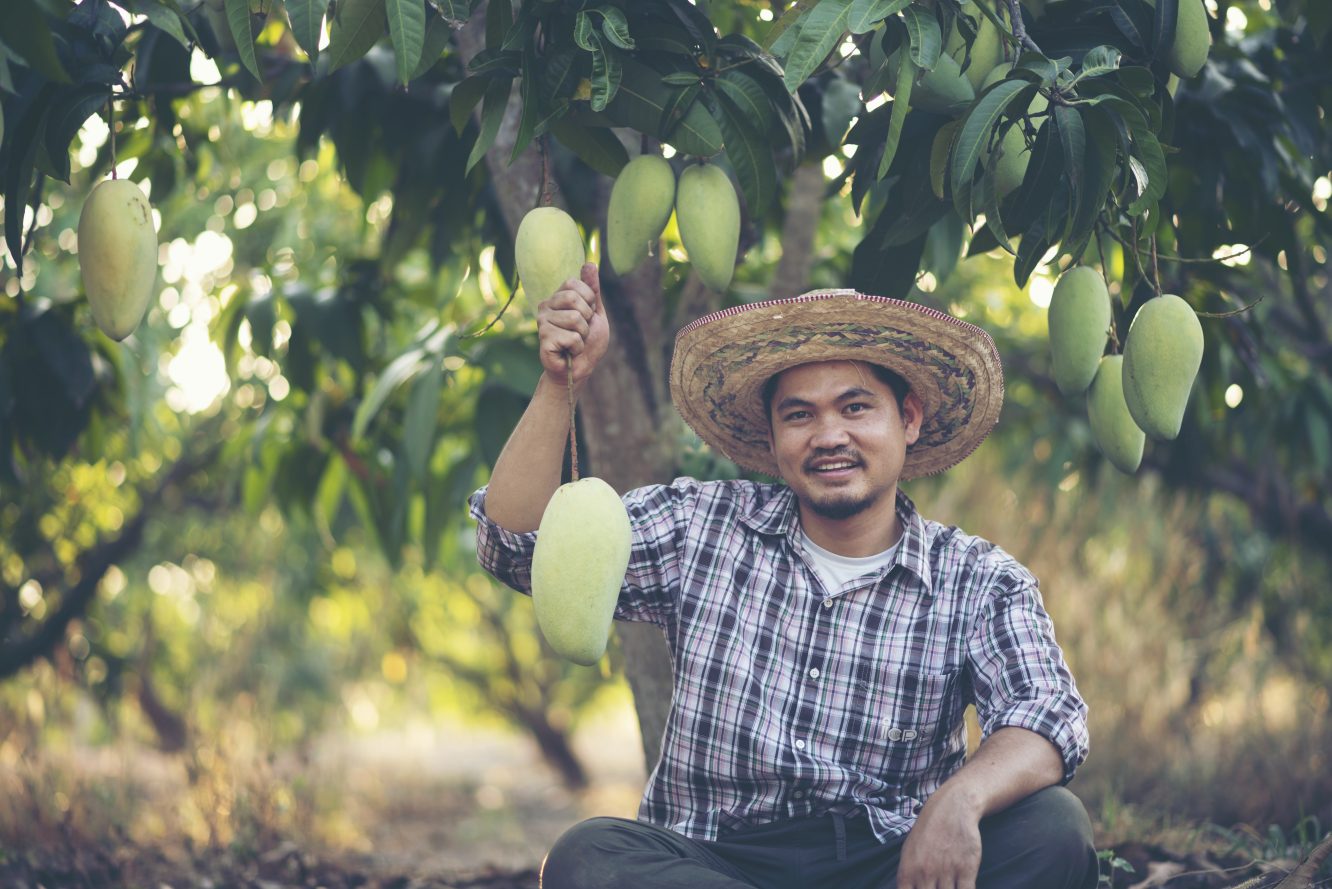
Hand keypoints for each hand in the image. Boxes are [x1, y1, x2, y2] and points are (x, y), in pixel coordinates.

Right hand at [537, 262, 607, 386]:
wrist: (581, 369)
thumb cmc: (588, 342)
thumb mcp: (595, 312)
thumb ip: (592, 289)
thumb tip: (590, 263)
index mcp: (558, 297)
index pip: (575, 283)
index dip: (589, 300)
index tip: (586, 315)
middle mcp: (546, 306)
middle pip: (574, 298)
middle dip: (586, 319)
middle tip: (580, 331)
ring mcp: (543, 322)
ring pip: (575, 319)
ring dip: (582, 336)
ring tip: (574, 342)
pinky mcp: (544, 339)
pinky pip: (571, 337)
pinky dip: (577, 347)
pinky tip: (568, 351)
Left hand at [895, 787, 982, 888]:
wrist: (952, 808)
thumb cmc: (929, 831)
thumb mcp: (909, 851)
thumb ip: (908, 877)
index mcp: (907, 870)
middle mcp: (925, 873)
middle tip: (938, 887)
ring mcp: (945, 871)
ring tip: (948, 884)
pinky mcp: (966, 869)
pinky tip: (962, 886)